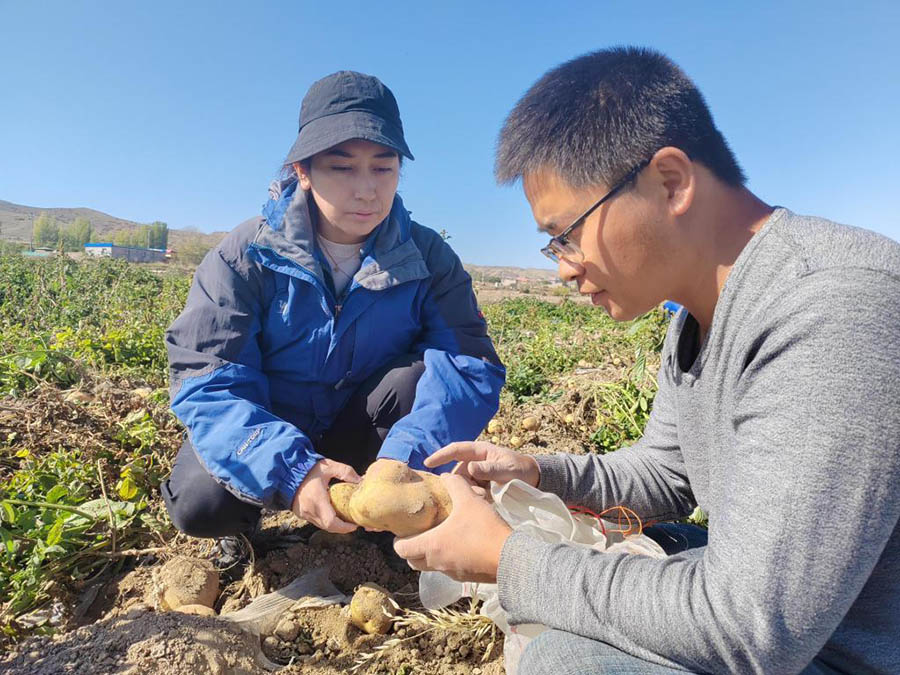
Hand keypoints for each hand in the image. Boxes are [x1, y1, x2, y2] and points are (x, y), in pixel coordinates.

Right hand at [291, 459, 360, 532]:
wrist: (286, 471)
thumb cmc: (307, 469)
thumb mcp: (328, 466)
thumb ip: (345, 472)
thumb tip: (360, 480)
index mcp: (317, 500)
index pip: (331, 522)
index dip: (344, 527)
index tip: (354, 525)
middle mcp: (309, 510)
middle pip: (328, 527)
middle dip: (342, 528)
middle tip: (352, 523)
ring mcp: (304, 514)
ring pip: (322, 525)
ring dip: (333, 524)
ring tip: (344, 518)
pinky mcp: (300, 513)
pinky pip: (315, 521)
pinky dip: (325, 520)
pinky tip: (332, 513)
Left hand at [393, 473, 511, 582]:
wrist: (511, 558)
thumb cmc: (484, 529)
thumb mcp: (469, 500)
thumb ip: (455, 484)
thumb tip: (446, 476)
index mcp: (432, 545)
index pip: (401, 550)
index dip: (399, 540)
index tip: (404, 531)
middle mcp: (437, 562)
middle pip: (413, 561)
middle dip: (412, 549)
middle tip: (419, 534)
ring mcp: (451, 572)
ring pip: (431, 567)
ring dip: (430, 555)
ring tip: (440, 537)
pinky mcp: (465, 577)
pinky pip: (448, 569)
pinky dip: (447, 559)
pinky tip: (460, 545)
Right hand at [426, 441, 539, 488]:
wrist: (534, 480)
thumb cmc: (522, 470)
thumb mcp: (508, 470)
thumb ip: (490, 469)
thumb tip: (470, 468)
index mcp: (480, 451)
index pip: (456, 450)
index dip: (441, 455)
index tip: (428, 463)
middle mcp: (476, 462)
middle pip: (458, 473)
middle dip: (461, 484)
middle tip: (478, 494)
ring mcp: (477, 474)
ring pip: (463, 485)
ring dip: (470, 493)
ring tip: (486, 497)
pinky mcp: (480, 486)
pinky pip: (470, 493)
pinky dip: (474, 498)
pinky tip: (485, 501)